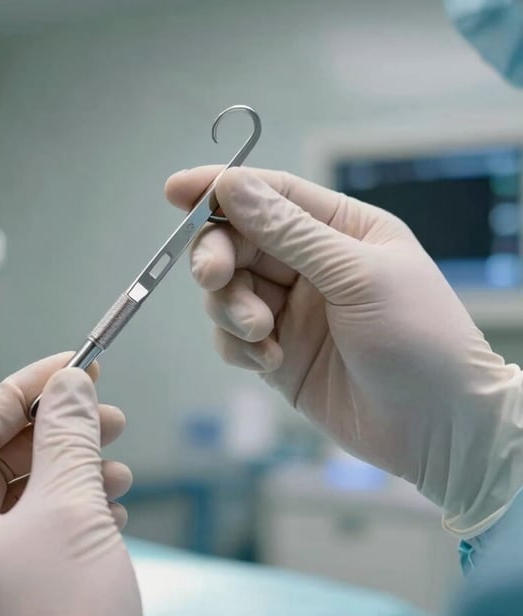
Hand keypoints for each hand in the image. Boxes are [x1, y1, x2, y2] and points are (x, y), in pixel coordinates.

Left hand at [0, 353, 143, 615]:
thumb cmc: (68, 615)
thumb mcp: (70, 507)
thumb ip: (67, 433)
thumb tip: (71, 381)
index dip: (27, 388)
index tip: (75, 365)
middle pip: (0, 461)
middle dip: (58, 433)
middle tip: (110, 415)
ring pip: (21, 497)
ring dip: (72, 472)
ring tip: (119, 471)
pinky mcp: (3, 598)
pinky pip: (32, 533)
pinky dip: (71, 511)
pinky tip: (110, 511)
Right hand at [166, 166, 522, 536]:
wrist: (439, 430)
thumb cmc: (419, 340)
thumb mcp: (357, 275)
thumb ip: (290, 232)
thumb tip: (233, 185)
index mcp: (340, 229)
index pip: (270, 194)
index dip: (220, 189)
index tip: (177, 191)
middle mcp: (310, 264)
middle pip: (237, 242)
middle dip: (218, 258)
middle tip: (214, 278)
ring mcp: (291, 310)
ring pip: (227, 291)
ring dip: (232, 309)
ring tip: (261, 334)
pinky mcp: (276, 351)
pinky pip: (232, 337)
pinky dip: (240, 347)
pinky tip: (271, 361)